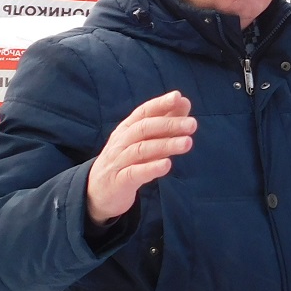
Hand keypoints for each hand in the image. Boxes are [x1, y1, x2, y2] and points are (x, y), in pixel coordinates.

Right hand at [86, 90, 196, 224]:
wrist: (97, 192)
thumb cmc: (127, 160)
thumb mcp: (144, 140)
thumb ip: (164, 122)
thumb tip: (184, 102)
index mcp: (127, 128)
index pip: (144, 112)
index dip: (160, 104)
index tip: (178, 97)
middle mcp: (121, 141)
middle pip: (144, 128)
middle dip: (169, 124)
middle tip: (192, 124)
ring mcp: (118, 161)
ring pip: (142, 149)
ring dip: (166, 145)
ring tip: (187, 142)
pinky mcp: (119, 182)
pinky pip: (134, 173)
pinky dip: (151, 168)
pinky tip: (167, 165)